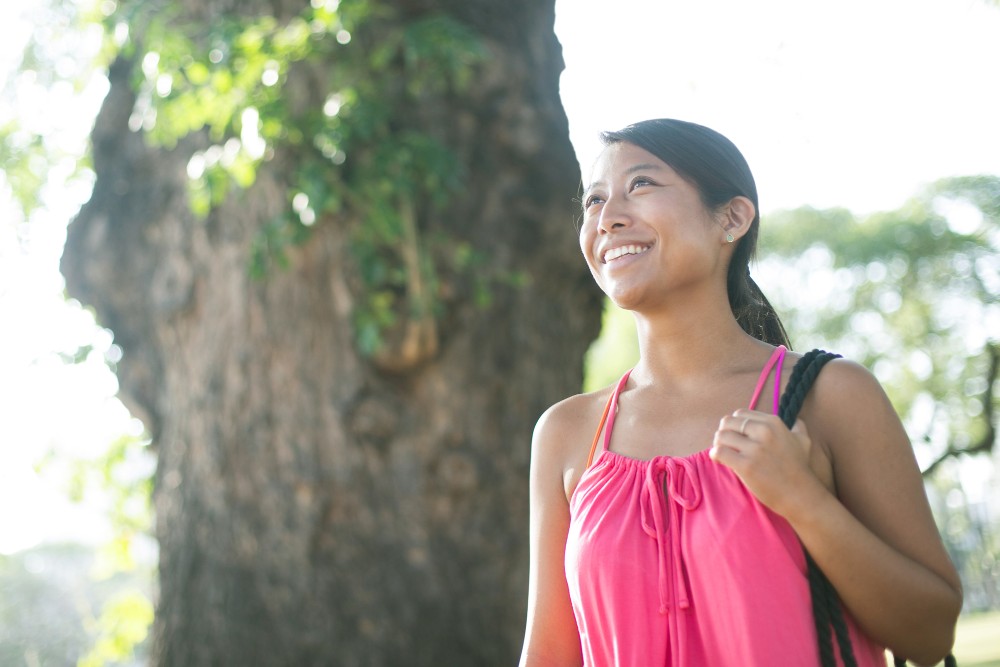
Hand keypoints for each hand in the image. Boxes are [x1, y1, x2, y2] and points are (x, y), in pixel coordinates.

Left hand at [709, 409, 834, 519]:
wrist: (799, 494)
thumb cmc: (799, 468)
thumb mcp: (803, 441)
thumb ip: (798, 427)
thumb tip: (796, 420)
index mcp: (773, 423)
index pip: (740, 414)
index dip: (734, 424)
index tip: (736, 435)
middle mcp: (764, 432)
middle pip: (728, 422)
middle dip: (723, 432)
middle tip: (726, 444)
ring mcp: (755, 449)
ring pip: (721, 436)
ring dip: (717, 444)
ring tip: (722, 453)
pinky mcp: (746, 465)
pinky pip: (720, 452)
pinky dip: (715, 455)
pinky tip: (719, 460)